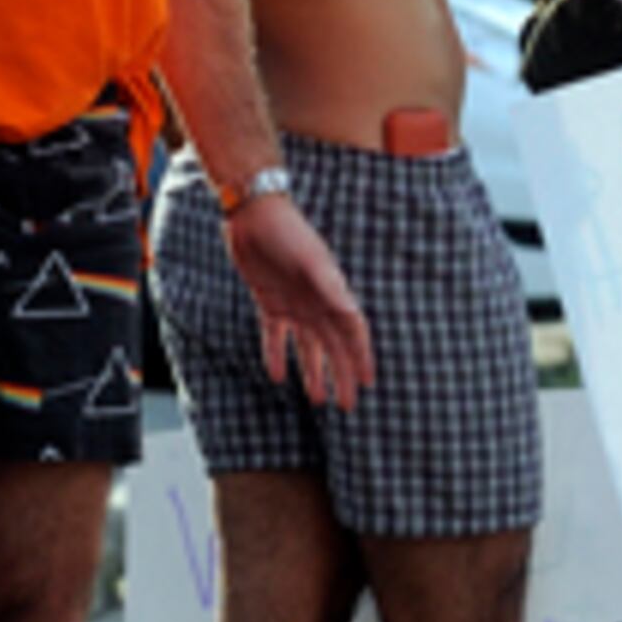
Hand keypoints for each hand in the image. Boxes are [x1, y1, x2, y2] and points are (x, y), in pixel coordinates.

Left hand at [222, 192, 376, 407]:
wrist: (254, 216)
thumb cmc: (288, 234)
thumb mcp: (311, 262)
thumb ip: (330, 287)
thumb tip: (351, 314)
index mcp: (332, 294)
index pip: (352, 334)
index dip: (361, 358)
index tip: (367, 383)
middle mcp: (316, 303)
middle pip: (332, 346)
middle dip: (340, 374)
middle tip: (345, 405)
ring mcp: (294, 304)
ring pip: (307, 346)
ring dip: (313, 371)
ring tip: (318, 398)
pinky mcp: (269, 302)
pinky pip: (275, 336)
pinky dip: (276, 355)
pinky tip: (277, 376)